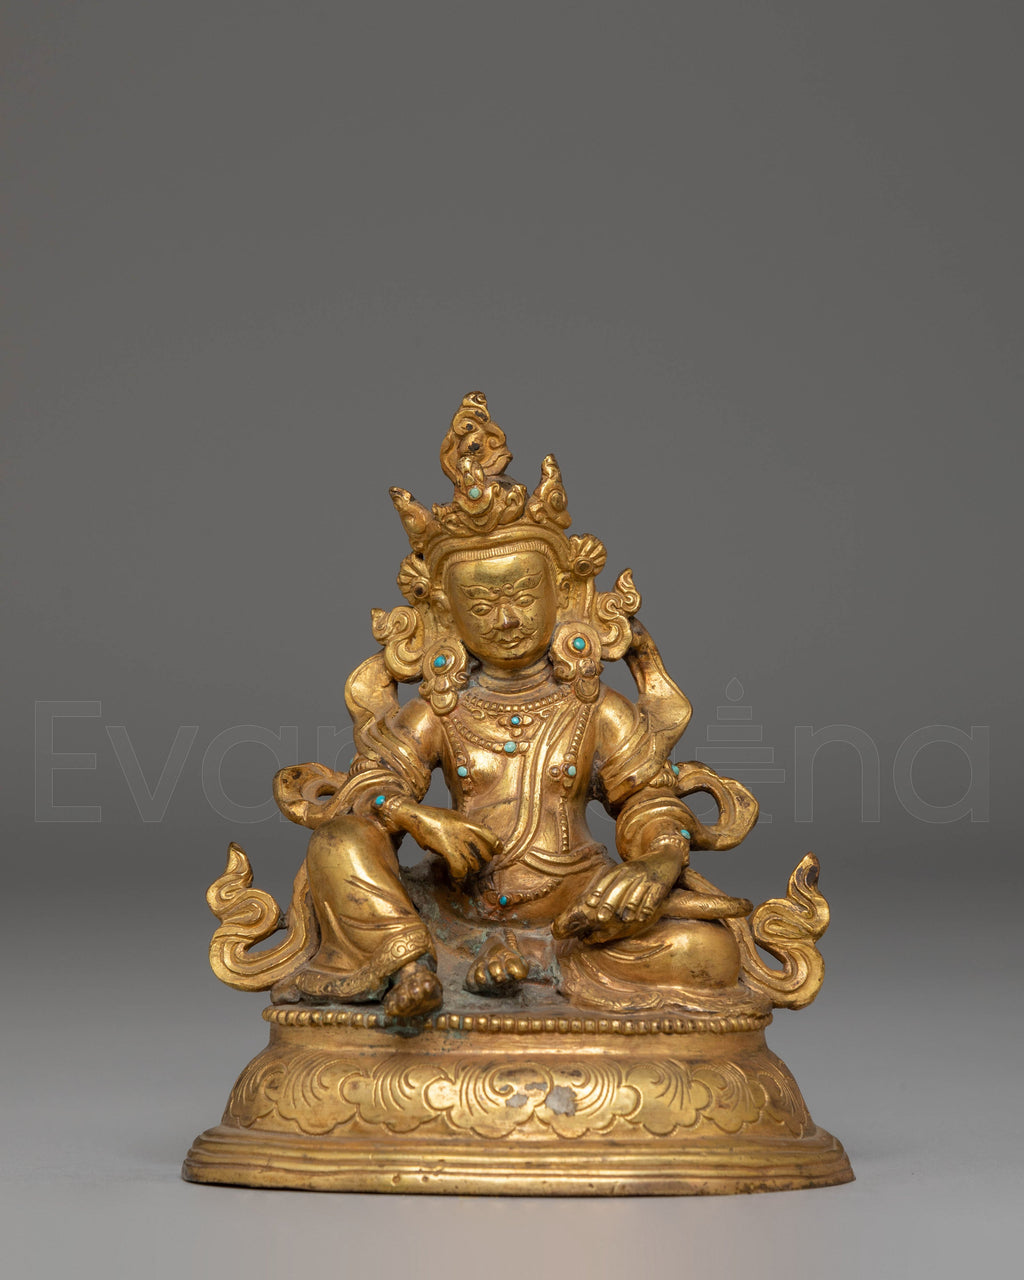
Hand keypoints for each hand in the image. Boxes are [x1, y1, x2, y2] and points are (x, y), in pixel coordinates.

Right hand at [390, 801, 501, 881]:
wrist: (417, 816)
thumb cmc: (434, 818)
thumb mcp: (455, 818)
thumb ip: (467, 829)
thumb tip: (475, 842)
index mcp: (470, 824)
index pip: (494, 839)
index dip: (495, 849)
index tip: (492, 854)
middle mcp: (467, 833)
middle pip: (485, 856)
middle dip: (479, 864)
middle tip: (470, 865)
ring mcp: (458, 841)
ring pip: (474, 865)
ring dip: (468, 872)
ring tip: (459, 871)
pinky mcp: (447, 850)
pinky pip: (460, 870)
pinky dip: (458, 878)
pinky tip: (454, 879)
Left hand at [552, 849, 682, 943]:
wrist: (665, 856)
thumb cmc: (641, 869)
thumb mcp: (626, 870)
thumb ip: (613, 882)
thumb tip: (593, 902)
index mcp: (622, 868)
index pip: (608, 879)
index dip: (598, 892)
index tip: (590, 904)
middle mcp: (633, 872)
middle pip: (620, 888)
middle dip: (610, 904)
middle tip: (601, 918)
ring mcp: (647, 878)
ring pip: (636, 895)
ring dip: (630, 908)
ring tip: (624, 920)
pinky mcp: (660, 884)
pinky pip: (653, 898)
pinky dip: (647, 909)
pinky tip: (643, 918)